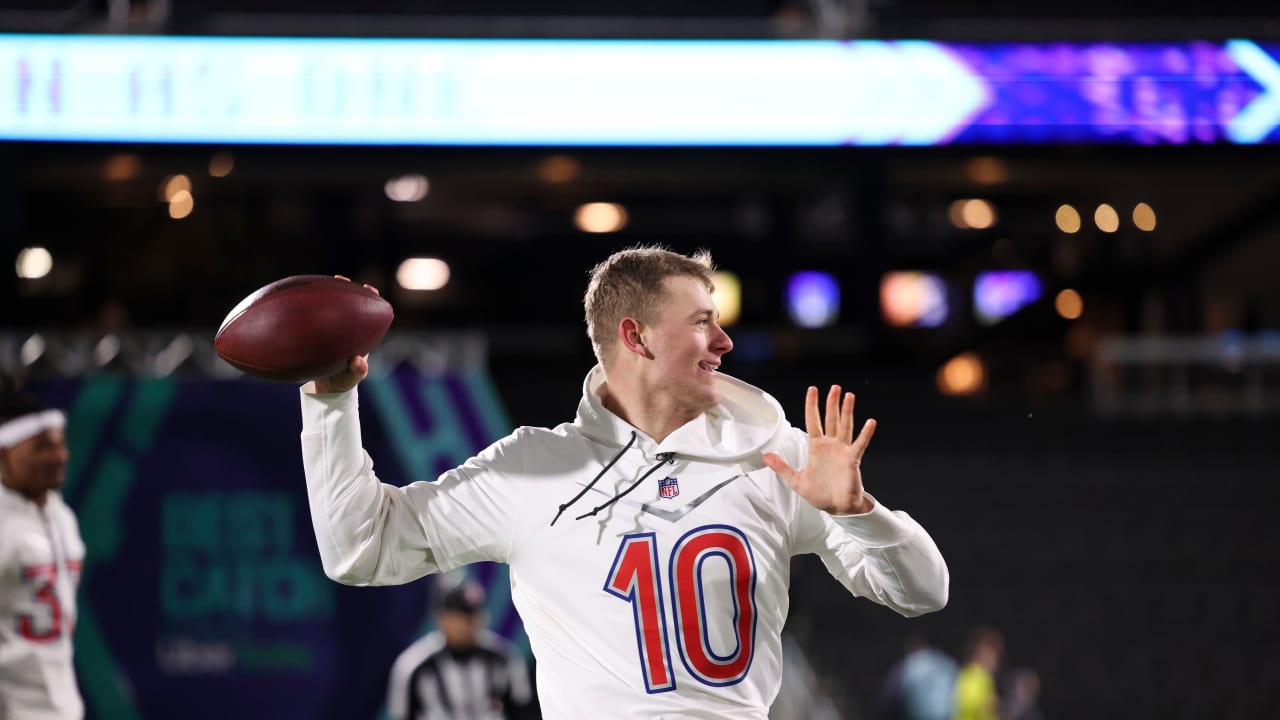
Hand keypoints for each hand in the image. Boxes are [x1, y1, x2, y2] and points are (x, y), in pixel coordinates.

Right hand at [311, 276, 377, 392]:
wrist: (326, 388)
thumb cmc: (343, 380)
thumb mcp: (351, 378)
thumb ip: (357, 372)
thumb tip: (359, 361)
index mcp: (361, 334)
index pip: (369, 311)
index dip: (370, 297)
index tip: (369, 288)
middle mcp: (347, 327)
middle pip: (349, 302)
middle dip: (346, 288)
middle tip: (340, 279)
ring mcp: (330, 328)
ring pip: (329, 306)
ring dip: (324, 294)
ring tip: (317, 283)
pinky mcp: (316, 333)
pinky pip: (311, 319)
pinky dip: (306, 310)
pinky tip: (294, 302)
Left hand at [763, 385, 877, 514]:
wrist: (836, 508)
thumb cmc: (819, 494)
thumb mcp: (796, 480)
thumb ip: (782, 467)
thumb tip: (765, 456)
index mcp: (816, 447)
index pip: (813, 421)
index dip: (812, 405)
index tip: (813, 390)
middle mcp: (830, 445)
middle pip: (831, 419)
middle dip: (832, 403)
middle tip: (834, 387)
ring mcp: (842, 451)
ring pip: (845, 426)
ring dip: (847, 411)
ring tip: (849, 395)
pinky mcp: (852, 460)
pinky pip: (859, 444)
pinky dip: (865, 434)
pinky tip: (870, 422)